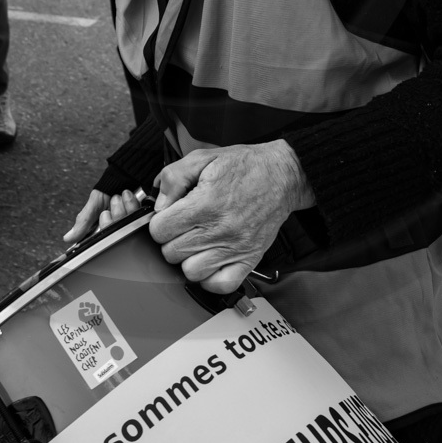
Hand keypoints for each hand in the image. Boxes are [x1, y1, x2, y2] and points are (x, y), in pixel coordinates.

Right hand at [62, 189, 142, 244]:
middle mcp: (118, 228)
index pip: (103, 240)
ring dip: (122, 204)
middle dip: (114, 211)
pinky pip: (138, 214)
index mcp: (105, 229)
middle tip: (112, 200)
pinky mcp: (140, 216)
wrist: (123, 175)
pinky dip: (131, 202)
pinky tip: (127, 195)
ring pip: (127, 221)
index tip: (105, 213)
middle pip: (117, 229)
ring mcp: (130, 222)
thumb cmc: (107, 190)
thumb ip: (83, 221)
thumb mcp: (93, 204)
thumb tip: (67, 238)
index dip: (105, 224)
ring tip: (120, 196)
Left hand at [148, 141, 314, 293]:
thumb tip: (159, 203)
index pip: (160, 230)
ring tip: (197, 242)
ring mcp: (235, 248)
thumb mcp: (203, 157)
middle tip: (184, 226)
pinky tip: (210, 259)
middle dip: (171, 238)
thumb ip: (174, 176)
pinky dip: (211, 278)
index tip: (169, 215)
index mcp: (205, 204)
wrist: (282, 175)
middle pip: (171, 253)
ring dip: (188, 258)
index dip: (160, 221)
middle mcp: (219, 229)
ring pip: (191, 272)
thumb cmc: (244, 166)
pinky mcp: (249, 259)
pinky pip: (221, 285)